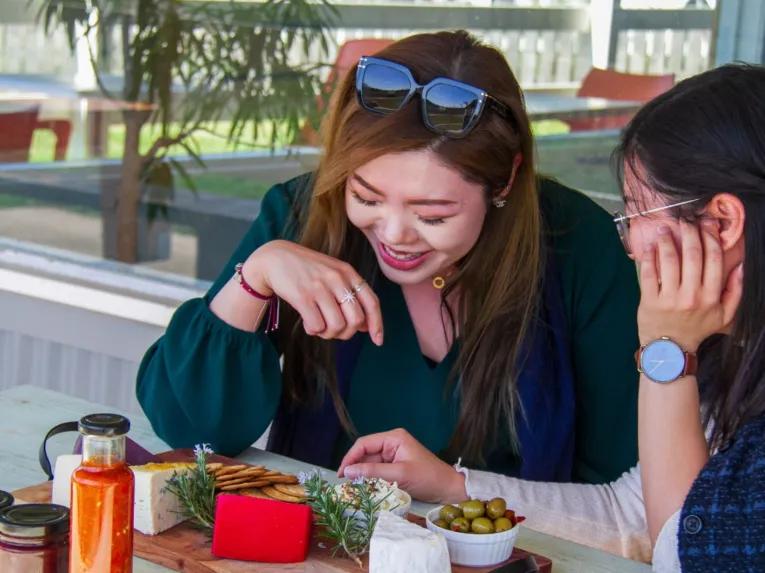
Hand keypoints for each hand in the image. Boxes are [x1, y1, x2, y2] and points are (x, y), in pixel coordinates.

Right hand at [245, 240, 382, 344]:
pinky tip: (308, 324)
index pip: (372, 302)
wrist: (274, 258)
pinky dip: (314, 331)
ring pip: (337, 326)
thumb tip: (365, 327)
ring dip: (328, 334)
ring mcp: (320, 287)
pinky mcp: (302, 296)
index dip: (377, 324)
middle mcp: (337, 279)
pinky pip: (317, 326)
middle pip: (356, 320)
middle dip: (346, 333)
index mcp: (348, 273)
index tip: (378, 341)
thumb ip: (350, 295)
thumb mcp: (333, 274)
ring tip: (319, 327)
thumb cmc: (306, 270)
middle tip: (333, 331)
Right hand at [337, 428, 466, 502]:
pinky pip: (378, 471)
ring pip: (370, 464)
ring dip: (363, 475)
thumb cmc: (428, 478)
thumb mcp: (400, 474)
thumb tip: (348, 471)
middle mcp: (392, 443)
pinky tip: (365, 488)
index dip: (350, 457)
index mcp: (394, 437)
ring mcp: (394, 454)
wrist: (448, 489)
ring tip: (353, 488)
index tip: (342, 473)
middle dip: (355, 467)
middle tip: (345, 484)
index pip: (364, 443)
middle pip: (365, 453)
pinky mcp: (395, 466)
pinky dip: (371, 479)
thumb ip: (373, 472)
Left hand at [637, 220, 742, 351]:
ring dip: (666, 240)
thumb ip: (735, 291)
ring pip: (669, 260)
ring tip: (663, 228)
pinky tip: (649, 246)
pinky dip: (648, 257)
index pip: (713, 259)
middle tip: (684, 220)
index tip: (706, 222)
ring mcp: (670, 298)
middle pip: (692, 255)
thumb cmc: (697, 329)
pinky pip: (648, 274)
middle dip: (689, 232)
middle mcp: (692, 295)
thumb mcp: (725, 315)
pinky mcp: (649, 301)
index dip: (710, 237)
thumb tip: (740, 266)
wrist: (670, 350)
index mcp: (711, 296)